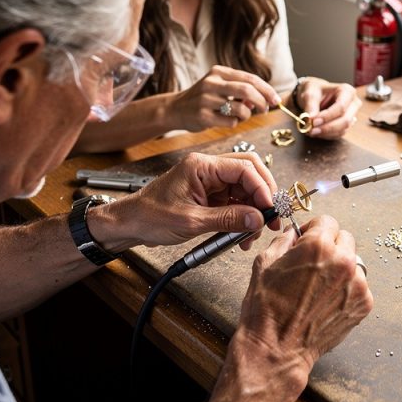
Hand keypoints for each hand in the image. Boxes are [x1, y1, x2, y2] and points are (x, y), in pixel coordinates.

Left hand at [114, 152, 278, 248]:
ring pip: (245, 189)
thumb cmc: (150, 216)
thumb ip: (227, 219)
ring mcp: (210, 182)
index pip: (244, 168)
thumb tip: (257, 219)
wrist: (130, 224)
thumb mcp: (191, 221)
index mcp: (202, 166)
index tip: (269, 209)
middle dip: (264, 195)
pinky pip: (235, 202)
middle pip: (250, 173)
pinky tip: (241, 234)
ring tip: (252, 235)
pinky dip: (242, 217)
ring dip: (253, 210)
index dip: (262, 188)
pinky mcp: (210, 195)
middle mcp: (208, 169)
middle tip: (271, 218)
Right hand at [168, 65, 280, 130]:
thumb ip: (240, 90)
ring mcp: (206, 100)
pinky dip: (234, 123)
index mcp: (219, 72)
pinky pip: (230, 122)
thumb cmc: (204, 98)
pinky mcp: (202, 116)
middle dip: (262, 102)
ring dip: (247, 115)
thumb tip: (263, 100)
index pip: (250, 78)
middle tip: (266, 110)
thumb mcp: (220, 87)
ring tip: (240, 116)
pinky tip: (225, 121)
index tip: (276, 100)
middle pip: (247, 91)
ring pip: (240, 109)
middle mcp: (212, 83)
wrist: (175, 109)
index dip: (267, 90)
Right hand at [236, 215, 373, 380]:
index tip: (308, 239)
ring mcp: (357, 284)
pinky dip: (346, 289)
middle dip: (329, 246)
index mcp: (318, 246)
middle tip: (313, 263)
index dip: (314, 230)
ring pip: (353, 262)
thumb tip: (294, 232)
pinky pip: (359, 285)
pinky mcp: (363, 304)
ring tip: (319, 286)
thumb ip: (284, 240)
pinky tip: (326, 301)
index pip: (327, 221)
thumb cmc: (267, 310)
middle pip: (344, 238)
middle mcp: (343, 262)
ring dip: (339, 268)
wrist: (277, 349)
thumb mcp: (265, 263)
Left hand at [294, 77, 360, 138]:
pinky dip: (327, 135)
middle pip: (345, 120)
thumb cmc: (315, 90)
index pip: (341, 107)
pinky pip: (339, 134)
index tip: (313, 121)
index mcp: (347, 91)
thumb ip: (310, 105)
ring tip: (311, 131)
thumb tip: (310, 119)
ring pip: (342, 130)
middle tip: (311, 130)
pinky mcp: (346, 125)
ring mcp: (352, 116)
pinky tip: (317, 132)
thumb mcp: (310, 93)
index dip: (327, 116)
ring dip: (326, 133)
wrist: (315, 95)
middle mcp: (353, 104)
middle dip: (327, 128)